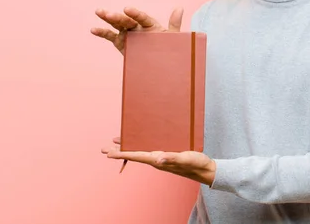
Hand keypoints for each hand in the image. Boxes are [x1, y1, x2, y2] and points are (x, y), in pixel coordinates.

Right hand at [90, 6, 183, 54]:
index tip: (127, 9)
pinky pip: (110, 36)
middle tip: (108, 13)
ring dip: (107, 18)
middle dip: (118, 16)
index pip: (142, 18)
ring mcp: (128, 33)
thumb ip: (174, 24)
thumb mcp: (172, 38)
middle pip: (127, 20)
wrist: (160, 64)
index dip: (135, 13)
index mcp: (150, 25)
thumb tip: (180, 8)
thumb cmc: (168, 48)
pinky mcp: (120, 41)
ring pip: (117, 24)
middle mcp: (138, 26)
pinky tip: (93, 30)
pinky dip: (102, 32)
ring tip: (98, 11)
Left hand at [101, 137, 215, 185]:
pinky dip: (139, 144)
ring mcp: (161, 157)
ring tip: (115, 143)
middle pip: (134, 154)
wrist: (205, 169)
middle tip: (104, 149)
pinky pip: (148, 149)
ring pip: (140, 151)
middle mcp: (157, 159)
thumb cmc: (196, 164)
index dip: (122, 154)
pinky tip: (138, 141)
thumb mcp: (185, 159)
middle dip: (119, 151)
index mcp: (159, 160)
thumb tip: (157, 159)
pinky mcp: (166, 154)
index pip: (136, 156)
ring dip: (127, 148)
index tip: (109, 152)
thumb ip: (172, 158)